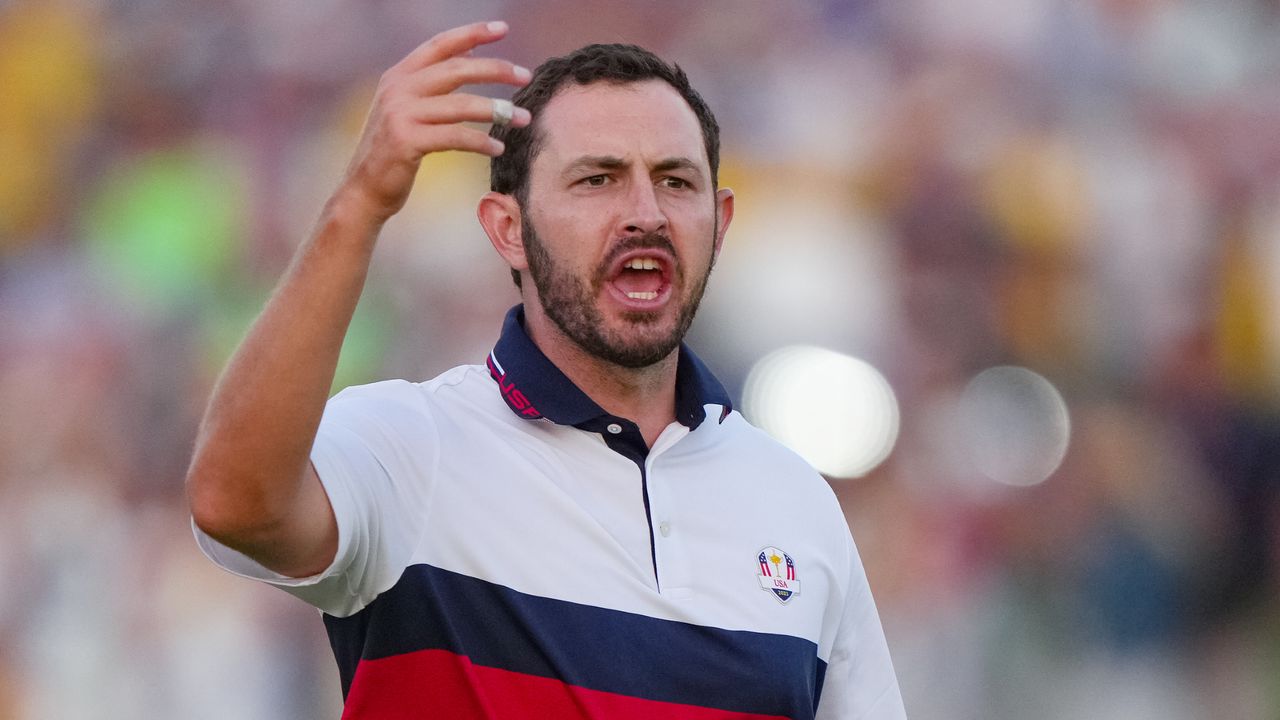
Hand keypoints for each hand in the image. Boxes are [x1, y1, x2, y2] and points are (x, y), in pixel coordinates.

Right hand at [337, 21, 531, 223]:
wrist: (364, 189)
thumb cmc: (394, 151)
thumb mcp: (406, 108)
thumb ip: (431, 84)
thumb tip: (469, 54)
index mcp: (399, 75)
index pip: (440, 45)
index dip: (472, 33)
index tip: (503, 29)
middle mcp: (398, 89)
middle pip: (456, 69)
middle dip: (496, 70)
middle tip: (526, 75)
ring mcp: (400, 114)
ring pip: (461, 105)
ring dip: (498, 110)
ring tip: (523, 118)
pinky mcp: (406, 141)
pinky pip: (456, 136)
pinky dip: (481, 142)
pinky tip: (499, 147)